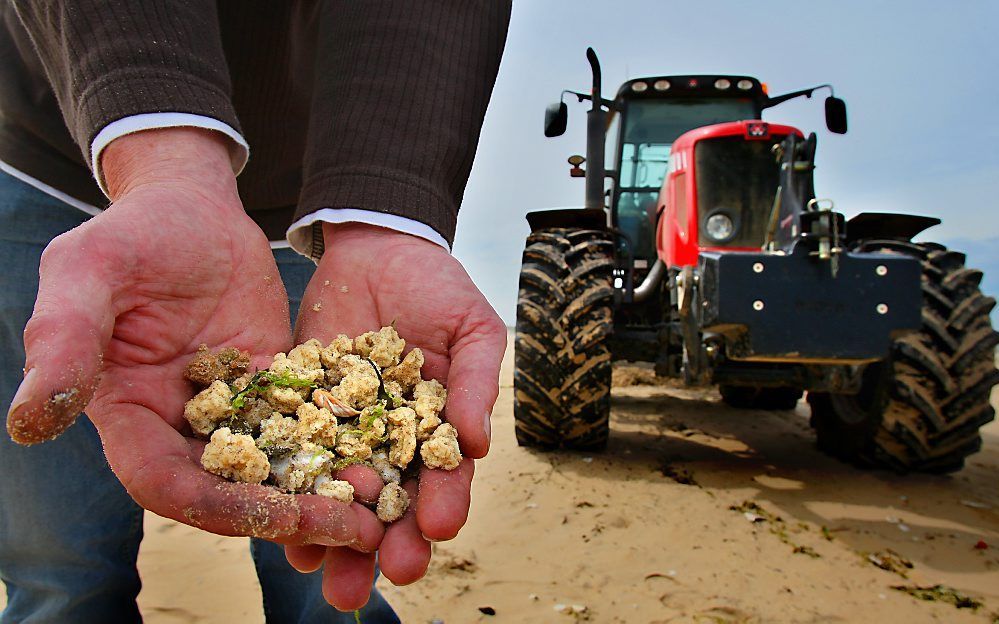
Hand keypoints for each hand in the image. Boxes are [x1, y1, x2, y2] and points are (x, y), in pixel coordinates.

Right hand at [6, 128, 380, 549]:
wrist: (194, 204)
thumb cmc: (132, 231)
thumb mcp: (89, 272)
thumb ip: (63, 341)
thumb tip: (27, 425)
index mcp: (127, 415)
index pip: (166, 484)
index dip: (218, 507)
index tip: (278, 516)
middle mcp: (178, 426)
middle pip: (232, 493)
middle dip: (291, 515)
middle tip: (358, 528)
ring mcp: (230, 411)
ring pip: (277, 469)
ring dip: (327, 493)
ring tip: (386, 509)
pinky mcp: (275, 387)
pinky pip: (310, 428)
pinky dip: (344, 449)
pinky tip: (391, 460)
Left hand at [284, 222, 505, 609]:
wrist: (376, 247)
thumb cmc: (437, 288)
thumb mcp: (471, 328)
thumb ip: (473, 384)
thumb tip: (480, 444)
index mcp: (438, 428)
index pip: (444, 475)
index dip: (443, 502)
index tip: (437, 528)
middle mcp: (391, 441)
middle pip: (393, 502)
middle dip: (390, 543)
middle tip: (388, 575)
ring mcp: (344, 431)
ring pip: (340, 495)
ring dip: (336, 537)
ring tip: (331, 579)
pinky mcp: (299, 413)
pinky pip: (294, 459)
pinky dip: (290, 494)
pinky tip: (283, 527)